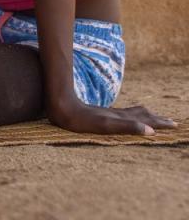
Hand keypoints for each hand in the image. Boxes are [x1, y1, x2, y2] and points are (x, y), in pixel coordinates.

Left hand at [48, 97, 176, 135]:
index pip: (146, 120)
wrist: (60, 105)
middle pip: (142, 115)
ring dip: (146, 115)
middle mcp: (116, 114)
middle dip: (157, 119)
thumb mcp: (105, 126)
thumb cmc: (81, 119)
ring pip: (132, 113)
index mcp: (121, 118)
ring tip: (153, 116)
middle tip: (171, 122)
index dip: (160, 123)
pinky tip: (125, 116)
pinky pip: (121, 114)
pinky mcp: (98, 113)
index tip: (175, 125)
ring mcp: (108, 113)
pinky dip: (131, 115)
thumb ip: (127, 127)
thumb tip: (151, 131)